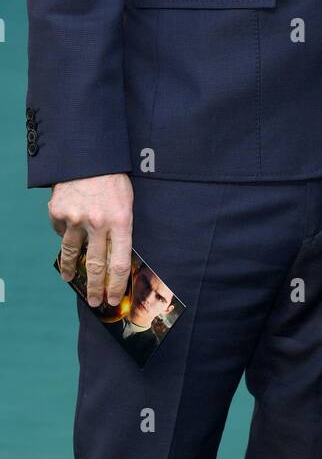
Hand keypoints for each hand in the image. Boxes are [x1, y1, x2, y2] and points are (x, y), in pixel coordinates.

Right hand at [48, 174, 133, 307]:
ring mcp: (76, 219)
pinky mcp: (58, 212)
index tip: (113, 299)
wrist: (88, 156)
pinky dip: (65, 233)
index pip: (120, 263)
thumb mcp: (126, 202)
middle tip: (95, 302)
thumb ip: (120, 228)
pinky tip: (68, 231)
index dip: (116, 285)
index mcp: (121, 221)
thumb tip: (115, 257)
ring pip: (73, 253)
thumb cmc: (113, 179)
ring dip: (72, 269)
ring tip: (70, 278)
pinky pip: (61, 231)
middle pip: (96, 265)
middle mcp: (98, 223)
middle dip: (95, 288)